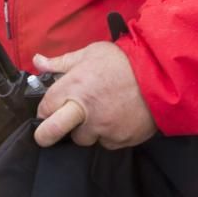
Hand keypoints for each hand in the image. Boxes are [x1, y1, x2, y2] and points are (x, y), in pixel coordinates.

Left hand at [33, 42, 156, 148]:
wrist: (160, 74)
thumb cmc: (123, 61)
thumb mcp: (89, 54)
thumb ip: (61, 62)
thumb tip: (37, 61)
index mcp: (74, 87)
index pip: (45, 107)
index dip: (44, 109)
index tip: (48, 110)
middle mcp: (85, 111)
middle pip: (52, 132)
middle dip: (45, 135)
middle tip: (46, 134)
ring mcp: (103, 128)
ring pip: (82, 139)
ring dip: (85, 130)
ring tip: (97, 114)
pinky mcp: (120, 139)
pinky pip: (106, 142)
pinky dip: (107, 134)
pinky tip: (115, 118)